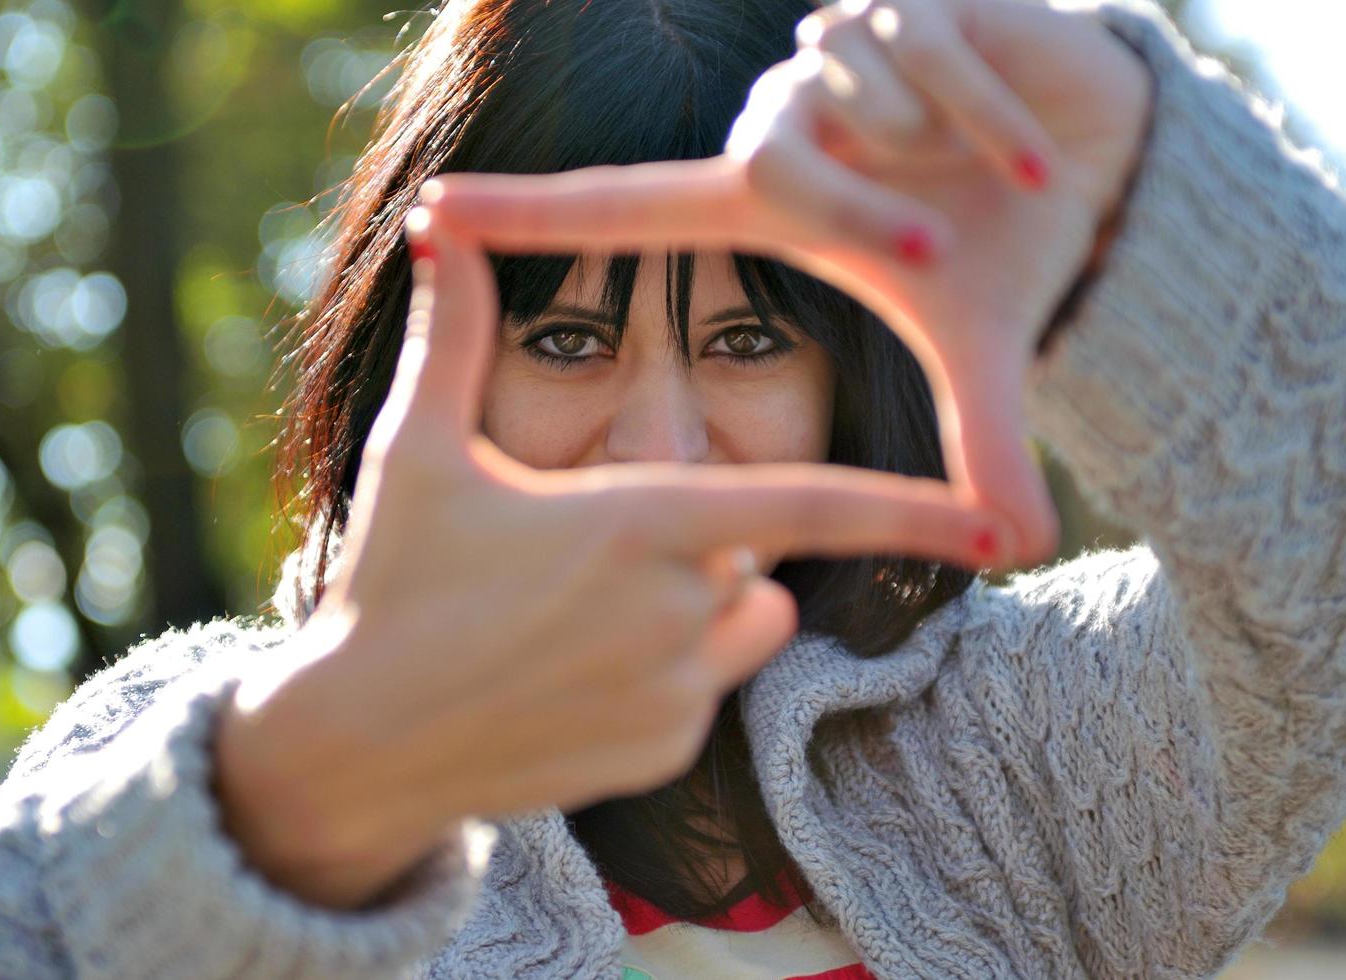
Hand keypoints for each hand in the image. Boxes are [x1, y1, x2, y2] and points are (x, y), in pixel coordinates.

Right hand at [214, 213, 1003, 907]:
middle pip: (755, 557)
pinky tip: (566, 679)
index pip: (807, 508)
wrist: (356, 744)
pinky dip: (661, 678)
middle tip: (587, 556)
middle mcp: (676, 612)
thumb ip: (453, 335)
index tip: (989, 524)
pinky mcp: (658, 755)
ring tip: (583, 616)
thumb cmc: (392, 585)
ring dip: (700, 610)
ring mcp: (672, 694)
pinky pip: (701, 695)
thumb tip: (435, 231)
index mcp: (640, 522)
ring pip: (744, 626)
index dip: (907, 512)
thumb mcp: (419, 449)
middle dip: (704, 544)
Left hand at [424, 0, 1153, 564]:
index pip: (624, 209)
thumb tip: (1023, 552)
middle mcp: (785, 124)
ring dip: (942, 149)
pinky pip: (926, 47)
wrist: (1106, 162)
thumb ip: (981, 442)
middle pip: (771, 160)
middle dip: (860, 209)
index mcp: (770, 207)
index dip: (531, 216)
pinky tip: (1035, 152)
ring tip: (999, 180)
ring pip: (852, 95)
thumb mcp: (978, 349)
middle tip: (934, 250)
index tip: (434, 213)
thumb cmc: (1010, 250)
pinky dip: (994, 113)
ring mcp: (837, 56)